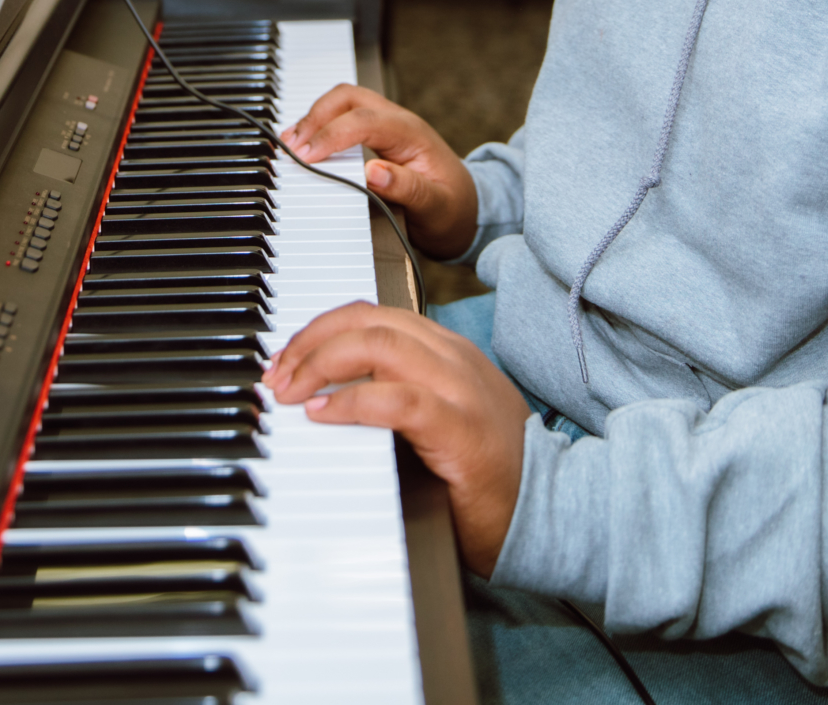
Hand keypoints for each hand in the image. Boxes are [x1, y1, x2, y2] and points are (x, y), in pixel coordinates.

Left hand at [264, 302, 531, 573]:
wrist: (550, 511)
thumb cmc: (489, 474)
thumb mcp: (438, 417)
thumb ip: (395, 393)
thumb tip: (322, 393)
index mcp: (446, 352)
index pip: (374, 316)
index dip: (321, 329)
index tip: (285, 360)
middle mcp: (453, 359)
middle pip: (369, 321)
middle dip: (310, 342)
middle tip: (277, 376)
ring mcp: (460, 390)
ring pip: (380, 345)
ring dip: (322, 364)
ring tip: (291, 392)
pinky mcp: (460, 429)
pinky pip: (397, 400)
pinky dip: (352, 402)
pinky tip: (323, 414)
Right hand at [279, 85, 479, 259]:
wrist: (467, 208)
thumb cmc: (453, 207)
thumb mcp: (437, 206)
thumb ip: (407, 189)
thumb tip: (373, 173)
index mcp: (412, 134)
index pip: (364, 120)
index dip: (332, 135)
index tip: (307, 156)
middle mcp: (398, 121)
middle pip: (349, 97)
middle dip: (316, 116)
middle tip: (293, 146)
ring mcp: (386, 124)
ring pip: (343, 101)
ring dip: (314, 117)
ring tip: (290, 142)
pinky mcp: (377, 133)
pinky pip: (344, 116)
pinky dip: (320, 124)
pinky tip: (305, 142)